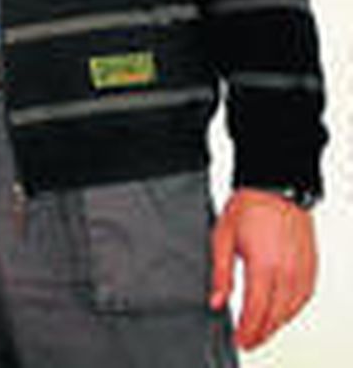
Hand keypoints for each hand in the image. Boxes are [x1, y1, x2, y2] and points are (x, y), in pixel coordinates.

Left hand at [210, 188, 317, 349]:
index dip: (247, 330)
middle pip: (275, 316)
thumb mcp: (222, 238)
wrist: (276, 187)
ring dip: (277, 325)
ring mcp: (302, 270)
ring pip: (292, 310)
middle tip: (249, 342)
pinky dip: (292, 311)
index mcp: (264, 266)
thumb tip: (216, 301)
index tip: (240, 340)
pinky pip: (304, 298)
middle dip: (261, 333)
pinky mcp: (311, 266)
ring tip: (262, 333)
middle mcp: (287, 272)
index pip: (256, 311)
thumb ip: (221, 274)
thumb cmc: (249, 207)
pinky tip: (282, 314)